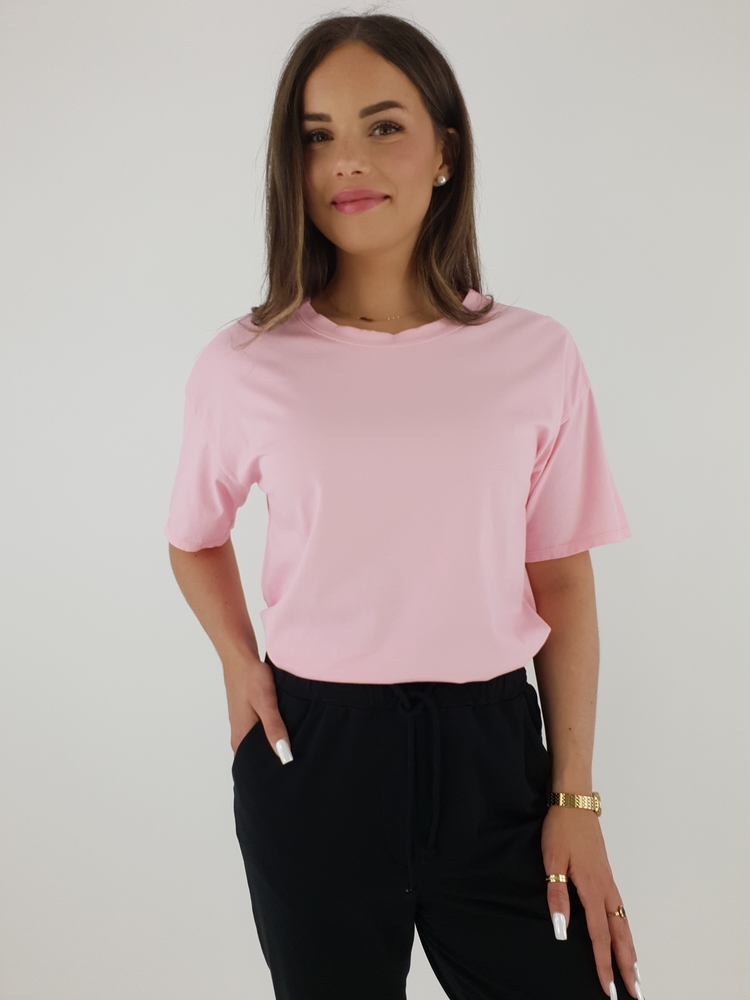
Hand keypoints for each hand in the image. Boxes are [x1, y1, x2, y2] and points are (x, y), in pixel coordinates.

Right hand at [223, 654, 292, 763]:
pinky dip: (272, 737)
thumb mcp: (266, 702)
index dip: (271, 773)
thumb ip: (274, 728)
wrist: (240, 658)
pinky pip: (260, 735)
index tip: (290, 777)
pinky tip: (286, 734)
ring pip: (260, 746)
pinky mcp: (248, 719)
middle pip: (258, 759)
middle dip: (275, 763)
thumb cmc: (251, 678)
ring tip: (296, 753)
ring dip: (274, 748)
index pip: (254, 768)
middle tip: (298, 767)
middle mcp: (239, 737)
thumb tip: (285, 756)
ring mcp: (243, 728)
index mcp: (242, 738)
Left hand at [541, 806, 641, 997]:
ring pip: (624, 923)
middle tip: (635, 993)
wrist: (574, 802)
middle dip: (627, 965)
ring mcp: (608, 882)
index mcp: (591, 887)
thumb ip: (557, 896)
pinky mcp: (606, 876)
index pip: (599, 935)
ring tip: (636, 974)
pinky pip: (621, 910)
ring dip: (630, 950)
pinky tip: (625, 938)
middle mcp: (605, 888)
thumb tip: (562, 931)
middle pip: (620, 934)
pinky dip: (626, 931)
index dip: (603, 964)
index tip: (607, 989)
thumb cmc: (561, 830)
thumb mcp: (552, 861)